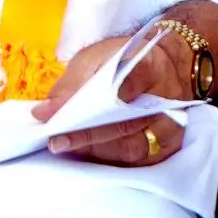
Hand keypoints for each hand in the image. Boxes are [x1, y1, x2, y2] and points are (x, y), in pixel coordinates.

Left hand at [33, 29, 195, 165]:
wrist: (167, 66)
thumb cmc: (126, 60)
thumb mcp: (95, 58)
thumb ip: (72, 84)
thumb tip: (44, 112)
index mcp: (149, 67)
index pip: (120, 87)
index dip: (86, 104)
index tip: (54, 115)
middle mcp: (166, 100)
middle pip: (124, 124)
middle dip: (85, 136)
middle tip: (56, 141)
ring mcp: (172, 125)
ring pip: (132, 148)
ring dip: (96, 151)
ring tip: (69, 147)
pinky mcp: (171, 144)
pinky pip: (140, 160)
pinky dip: (112, 158)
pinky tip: (91, 153)